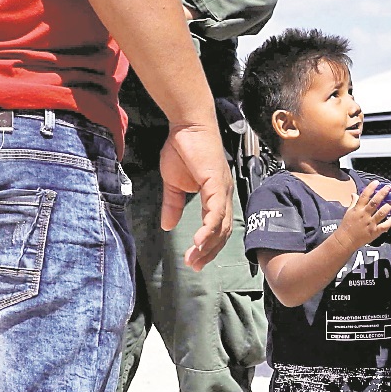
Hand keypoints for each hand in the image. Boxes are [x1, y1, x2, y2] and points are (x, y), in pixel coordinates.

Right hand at [158, 122, 233, 270]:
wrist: (187, 125)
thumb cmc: (183, 148)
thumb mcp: (174, 183)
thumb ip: (173, 205)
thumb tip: (167, 225)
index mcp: (216, 195)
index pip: (217, 228)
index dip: (207, 246)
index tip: (194, 261)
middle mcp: (224, 195)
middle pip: (222, 232)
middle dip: (208, 252)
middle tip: (194, 266)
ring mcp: (223, 189)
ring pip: (221, 225)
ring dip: (208, 245)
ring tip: (194, 259)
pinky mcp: (216, 183)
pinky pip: (215, 211)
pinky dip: (209, 228)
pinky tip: (199, 241)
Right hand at [336, 182, 390, 248]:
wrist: (345, 240)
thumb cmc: (347, 226)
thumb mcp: (348, 212)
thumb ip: (353, 202)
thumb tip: (354, 194)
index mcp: (358, 209)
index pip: (364, 196)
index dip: (371, 188)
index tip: (376, 182)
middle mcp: (364, 215)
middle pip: (374, 202)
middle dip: (382, 194)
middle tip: (388, 188)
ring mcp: (370, 223)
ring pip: (381, 214)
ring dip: (388, 207)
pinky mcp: (374, 232)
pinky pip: (384, 226)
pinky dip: (390, 222)